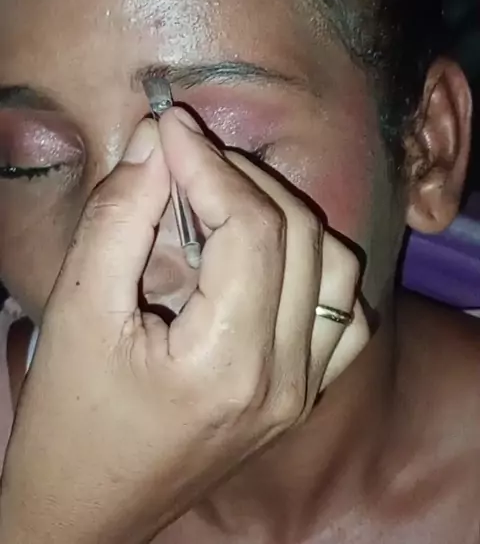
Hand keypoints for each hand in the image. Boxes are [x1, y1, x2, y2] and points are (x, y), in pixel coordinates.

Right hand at [0, 111, 368, 543]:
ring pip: (333, 265)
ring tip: (220, 196)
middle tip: (185, 155)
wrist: (86, 508)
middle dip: (242, 177)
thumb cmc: (70, 417)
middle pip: (299, 235)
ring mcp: (305, 392)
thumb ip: (121, 215)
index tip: (170, 126)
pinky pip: (342, 311)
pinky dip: (311, 264)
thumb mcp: (78, 309)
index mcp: (230, 364)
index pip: (251, 228)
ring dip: (280, 213)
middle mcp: (287, 380)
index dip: (211, 163)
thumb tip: (159, 139)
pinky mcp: (305, 395)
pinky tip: (262, 254)